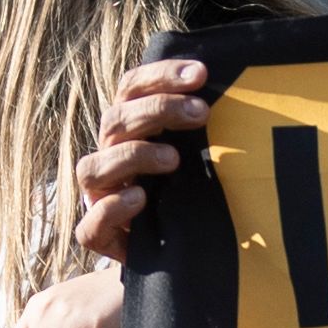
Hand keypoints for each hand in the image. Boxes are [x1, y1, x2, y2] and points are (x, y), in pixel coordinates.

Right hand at [70, 56, 215, 261]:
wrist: (181, 253)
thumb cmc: (195, 193)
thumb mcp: (202, 156)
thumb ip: (205, 127)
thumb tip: (237, 96)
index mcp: (130, 130)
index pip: (131, 88)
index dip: (161, 76)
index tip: (201, 74)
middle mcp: (110, 158)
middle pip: (114, 121)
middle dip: (158, 110)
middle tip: (201, 114)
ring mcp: (100, 198)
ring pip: (92, 168)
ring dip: (134, 155)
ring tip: (174, 160)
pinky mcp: (101, 237)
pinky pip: (90, 226)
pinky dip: (112, 208)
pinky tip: (141, 198)